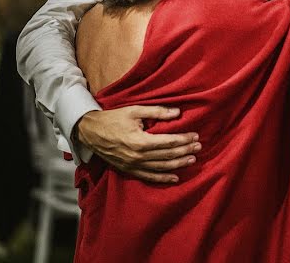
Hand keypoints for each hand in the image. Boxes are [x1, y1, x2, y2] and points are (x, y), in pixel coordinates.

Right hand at [75, 107, 200, 183]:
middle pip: (167, 155)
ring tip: (192, 160)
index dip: (184, 139)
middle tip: (198, 147)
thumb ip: (157, 112)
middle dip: (185, 151)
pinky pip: (148, 176)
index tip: (196, 136)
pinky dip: (163, 178)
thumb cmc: (113, 119)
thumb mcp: (135, 111)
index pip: (168, 141)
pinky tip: (175, 177)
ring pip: (161, 167)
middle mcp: (137, 156)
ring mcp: (132, 165)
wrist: (90, 132)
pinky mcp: (128, 170)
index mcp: (140, 141)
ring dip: (178, 164)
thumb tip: (178, 112)